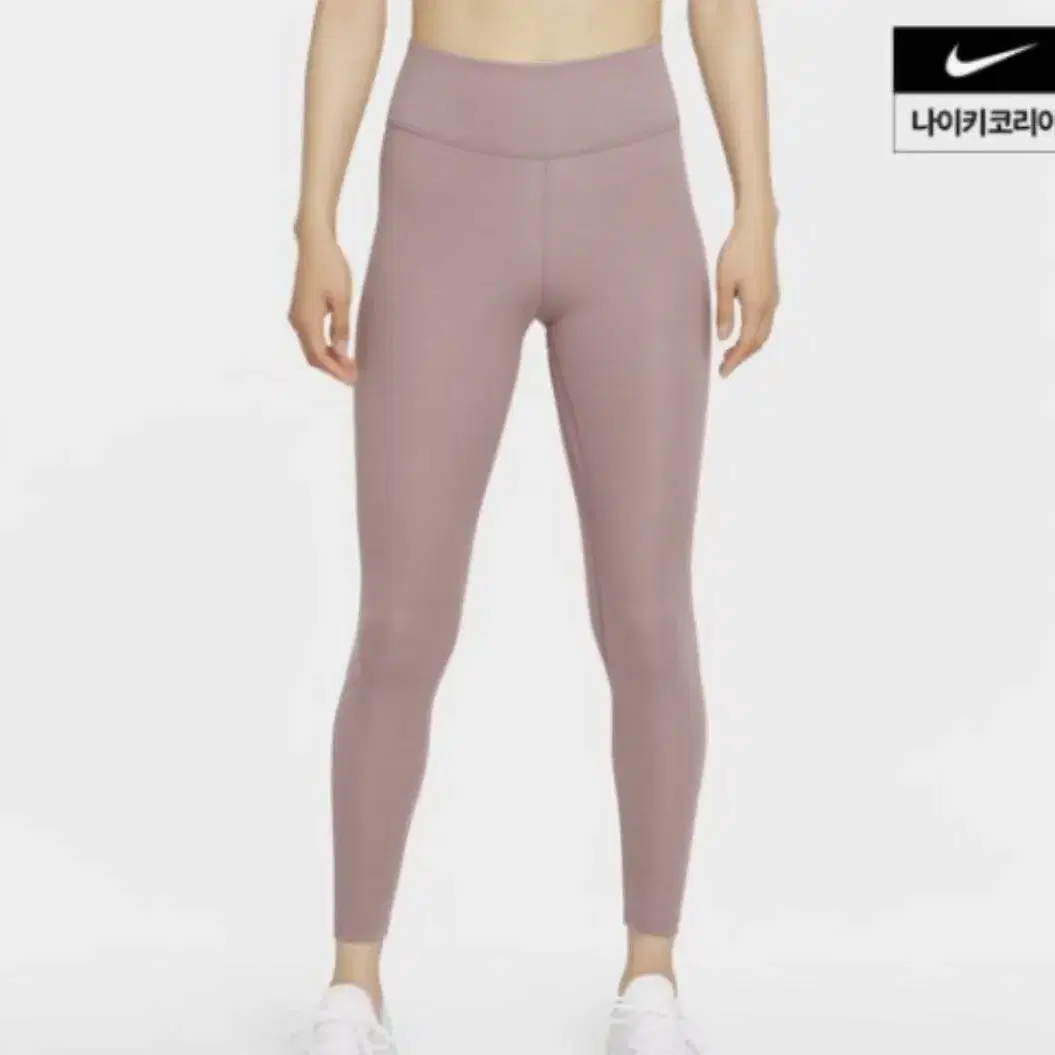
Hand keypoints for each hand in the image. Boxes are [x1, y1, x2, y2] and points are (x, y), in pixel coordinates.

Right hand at [288, 227, 356, 384]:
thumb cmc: (330, 266)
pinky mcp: (301, 310)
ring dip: (329, 359)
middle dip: (333, 369)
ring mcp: (297, 315)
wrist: (314, 243)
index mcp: (306, 320)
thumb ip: (341, 327)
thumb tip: (341, 352)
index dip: (336, 370)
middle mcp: (297, 321)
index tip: (353, 378)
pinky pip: (311, 336)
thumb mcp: (342, 298)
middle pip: (313, 356)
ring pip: (311, 348)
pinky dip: (325, 347)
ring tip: (350, 366)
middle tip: (354, 376)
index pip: (320, 356)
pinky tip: (340, 349)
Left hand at [714, 205, 779, 377]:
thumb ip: (724, 311)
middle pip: (758, 342)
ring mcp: (773, 298)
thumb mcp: (723, 282)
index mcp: (757, 305)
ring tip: (729, 355)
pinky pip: (766, 322)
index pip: (746, 342)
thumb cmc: (737, 251)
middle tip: (724, 368)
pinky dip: (754, 334)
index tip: (723, 373)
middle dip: (741, 357)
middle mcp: (770, 305)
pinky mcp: (773, 292)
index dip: (735, 360)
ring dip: (748, 347)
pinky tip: (741, 333)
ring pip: (764, 333)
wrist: (758, 228)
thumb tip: (723, 339)